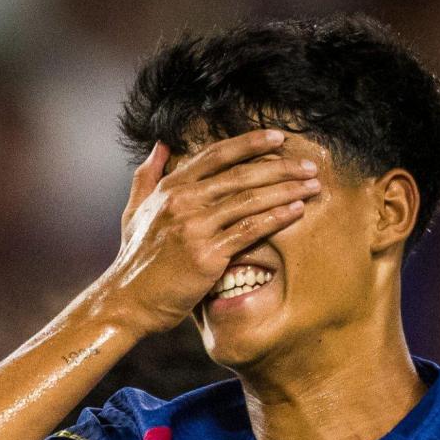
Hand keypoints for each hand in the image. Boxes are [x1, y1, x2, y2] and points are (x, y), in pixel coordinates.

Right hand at [96, 130, 320, 335]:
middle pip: (241, 174)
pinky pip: (249, 231)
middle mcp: (183, 202)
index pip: (216, 155)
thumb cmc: (134, 260)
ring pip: (250, 200)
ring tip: (312, 186)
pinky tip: (296, 211)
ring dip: (286, 190)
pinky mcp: (206, 255)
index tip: (278, 138)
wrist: (126, 301)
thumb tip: (160, 145)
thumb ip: (147, 176)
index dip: (250, 143)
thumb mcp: (133, 211)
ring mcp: (194, 227)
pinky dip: (275, 218)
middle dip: (280, 167)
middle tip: (309, 165)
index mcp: (170, 188)